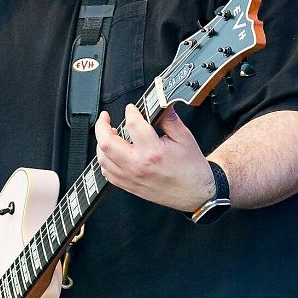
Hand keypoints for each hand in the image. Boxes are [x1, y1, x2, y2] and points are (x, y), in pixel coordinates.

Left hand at [94, 104, 214, 212]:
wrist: (195, 193)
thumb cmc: (191, 169)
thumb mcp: (185, 138)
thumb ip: (170, 119)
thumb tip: (161, 104)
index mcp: (153, 152)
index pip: (133, 125)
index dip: (130, 112)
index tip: (132, 108)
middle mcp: (138, 166)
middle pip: (107, 143)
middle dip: (101, 126)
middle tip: (105, 117)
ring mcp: (131, 178)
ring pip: (103, 159)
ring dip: (101, 143)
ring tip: (108, 133)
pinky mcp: (130, 186)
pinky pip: (107, 173)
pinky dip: (105, 160)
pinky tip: (111, 153)